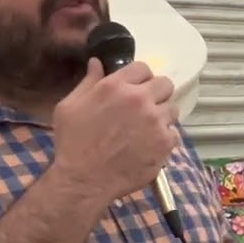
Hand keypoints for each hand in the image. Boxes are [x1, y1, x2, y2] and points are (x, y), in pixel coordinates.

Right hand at [51, 59, 178, 203]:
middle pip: (165, 84)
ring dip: (162, 115)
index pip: (143, 68)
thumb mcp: (69, 107)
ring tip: (147, 128)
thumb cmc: (72, 143)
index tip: (135, 89)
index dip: (139, 78)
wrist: (84, 180)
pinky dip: (164, 138)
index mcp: (116, 86)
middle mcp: (140, 100)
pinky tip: (149, 145)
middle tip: (145, 108)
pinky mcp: (165, 143)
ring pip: (172, 108)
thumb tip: (97, 62)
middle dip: (156, 93)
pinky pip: (174, 133)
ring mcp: (155, 121)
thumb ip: (88, 82)